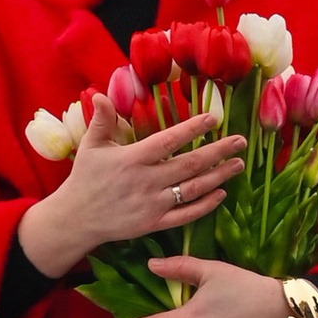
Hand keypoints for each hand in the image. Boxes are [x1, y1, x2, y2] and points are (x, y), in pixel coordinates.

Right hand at [16, 113, 246, 280]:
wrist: (77, 218)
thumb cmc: (85, 177)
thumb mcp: (91, 145)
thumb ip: (101, 119)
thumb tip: (103, 94)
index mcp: (132, 158)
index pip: (168, 141)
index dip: (192, 128)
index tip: (214, 118)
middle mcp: (146, 181)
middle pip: (190, 164)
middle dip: (218, 151)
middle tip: (240, 141)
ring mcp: (153, 204)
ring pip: (193, 189)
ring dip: (219, 176)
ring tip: (238, 164)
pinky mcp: (155, 223)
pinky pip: (186, 215)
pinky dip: (206, 205)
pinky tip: (221, 194)